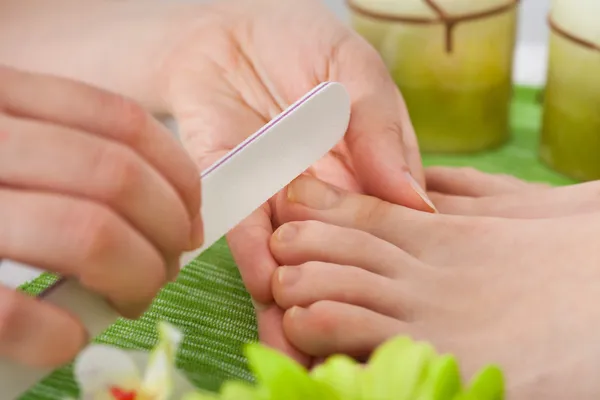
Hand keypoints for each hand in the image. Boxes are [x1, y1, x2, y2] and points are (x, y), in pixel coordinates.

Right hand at [0, 67, 201, 366]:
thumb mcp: (15, 152)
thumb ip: (79, 165)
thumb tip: (178, 218)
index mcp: (5, 100)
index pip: (125, 123)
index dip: (177, 180)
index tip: (190, 221)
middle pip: (118, 180)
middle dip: (165, 235)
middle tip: (163, 269)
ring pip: (87, 235)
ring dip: (133, 279)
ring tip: (128, 300)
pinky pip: (11, 311)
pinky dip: (57, 332)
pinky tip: (65, 337)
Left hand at [161, 0, 434, 364]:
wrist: (228, 28)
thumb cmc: (302, 41)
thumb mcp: (355, 73)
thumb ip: (383, 130)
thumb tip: (417, 201)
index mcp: (363, 173)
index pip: (387, 232)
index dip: (394, 272)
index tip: (404, 314)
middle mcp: (320, 197)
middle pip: (337, 258)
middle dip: (343, 303)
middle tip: (352, 352)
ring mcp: (274, 197)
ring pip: (289, 256)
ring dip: (296, 300)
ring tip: (305, 344)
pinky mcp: (228, 185)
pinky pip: (241, 225)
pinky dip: (253, 252)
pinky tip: (268, 284)